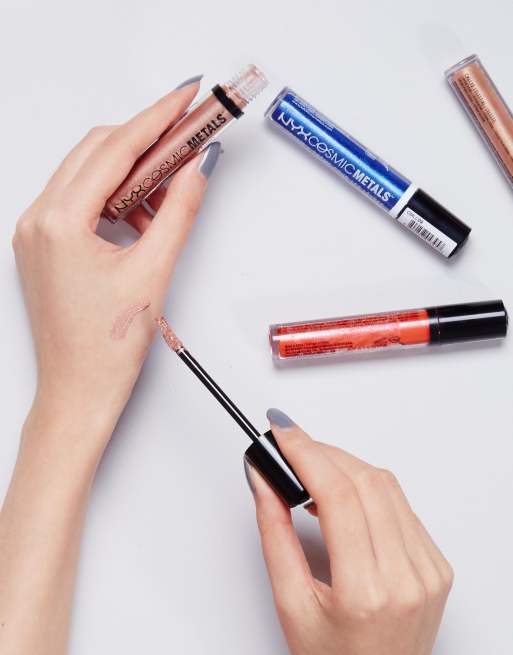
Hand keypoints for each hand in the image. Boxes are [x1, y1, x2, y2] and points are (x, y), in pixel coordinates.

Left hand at [12, 78, 220, 450]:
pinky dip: (115, 198)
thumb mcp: (154, 272)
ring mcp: (36, 232)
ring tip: (171, 189)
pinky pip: (81, 200)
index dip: (157, 117)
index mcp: (58, 223)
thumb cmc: (105, 349)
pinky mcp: (44, 245)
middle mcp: (37, 220)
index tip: (185, 97)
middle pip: (96, 151)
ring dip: (131, 172)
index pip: (115, 149)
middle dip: (145, 138)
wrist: (78, 393)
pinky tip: (143, 217)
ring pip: (88, 174)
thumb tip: (199, 168)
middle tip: (187, 131)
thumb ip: (180, 211)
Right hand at [246, 408, 452, 654]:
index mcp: (365, 593)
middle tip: (291, 445)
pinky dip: (368, 487)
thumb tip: (265, 481)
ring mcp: (427, 569)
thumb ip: (274, 535)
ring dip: (345, 465)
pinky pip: (401, 505)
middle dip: (323, 452)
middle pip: (365, 482)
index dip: (307, 454)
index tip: (283, 434)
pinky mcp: (436, 564)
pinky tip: (343, 493)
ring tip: (312, 468)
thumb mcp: (290, 604)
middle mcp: (406, 577)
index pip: (338, 497)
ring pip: (386, 485)